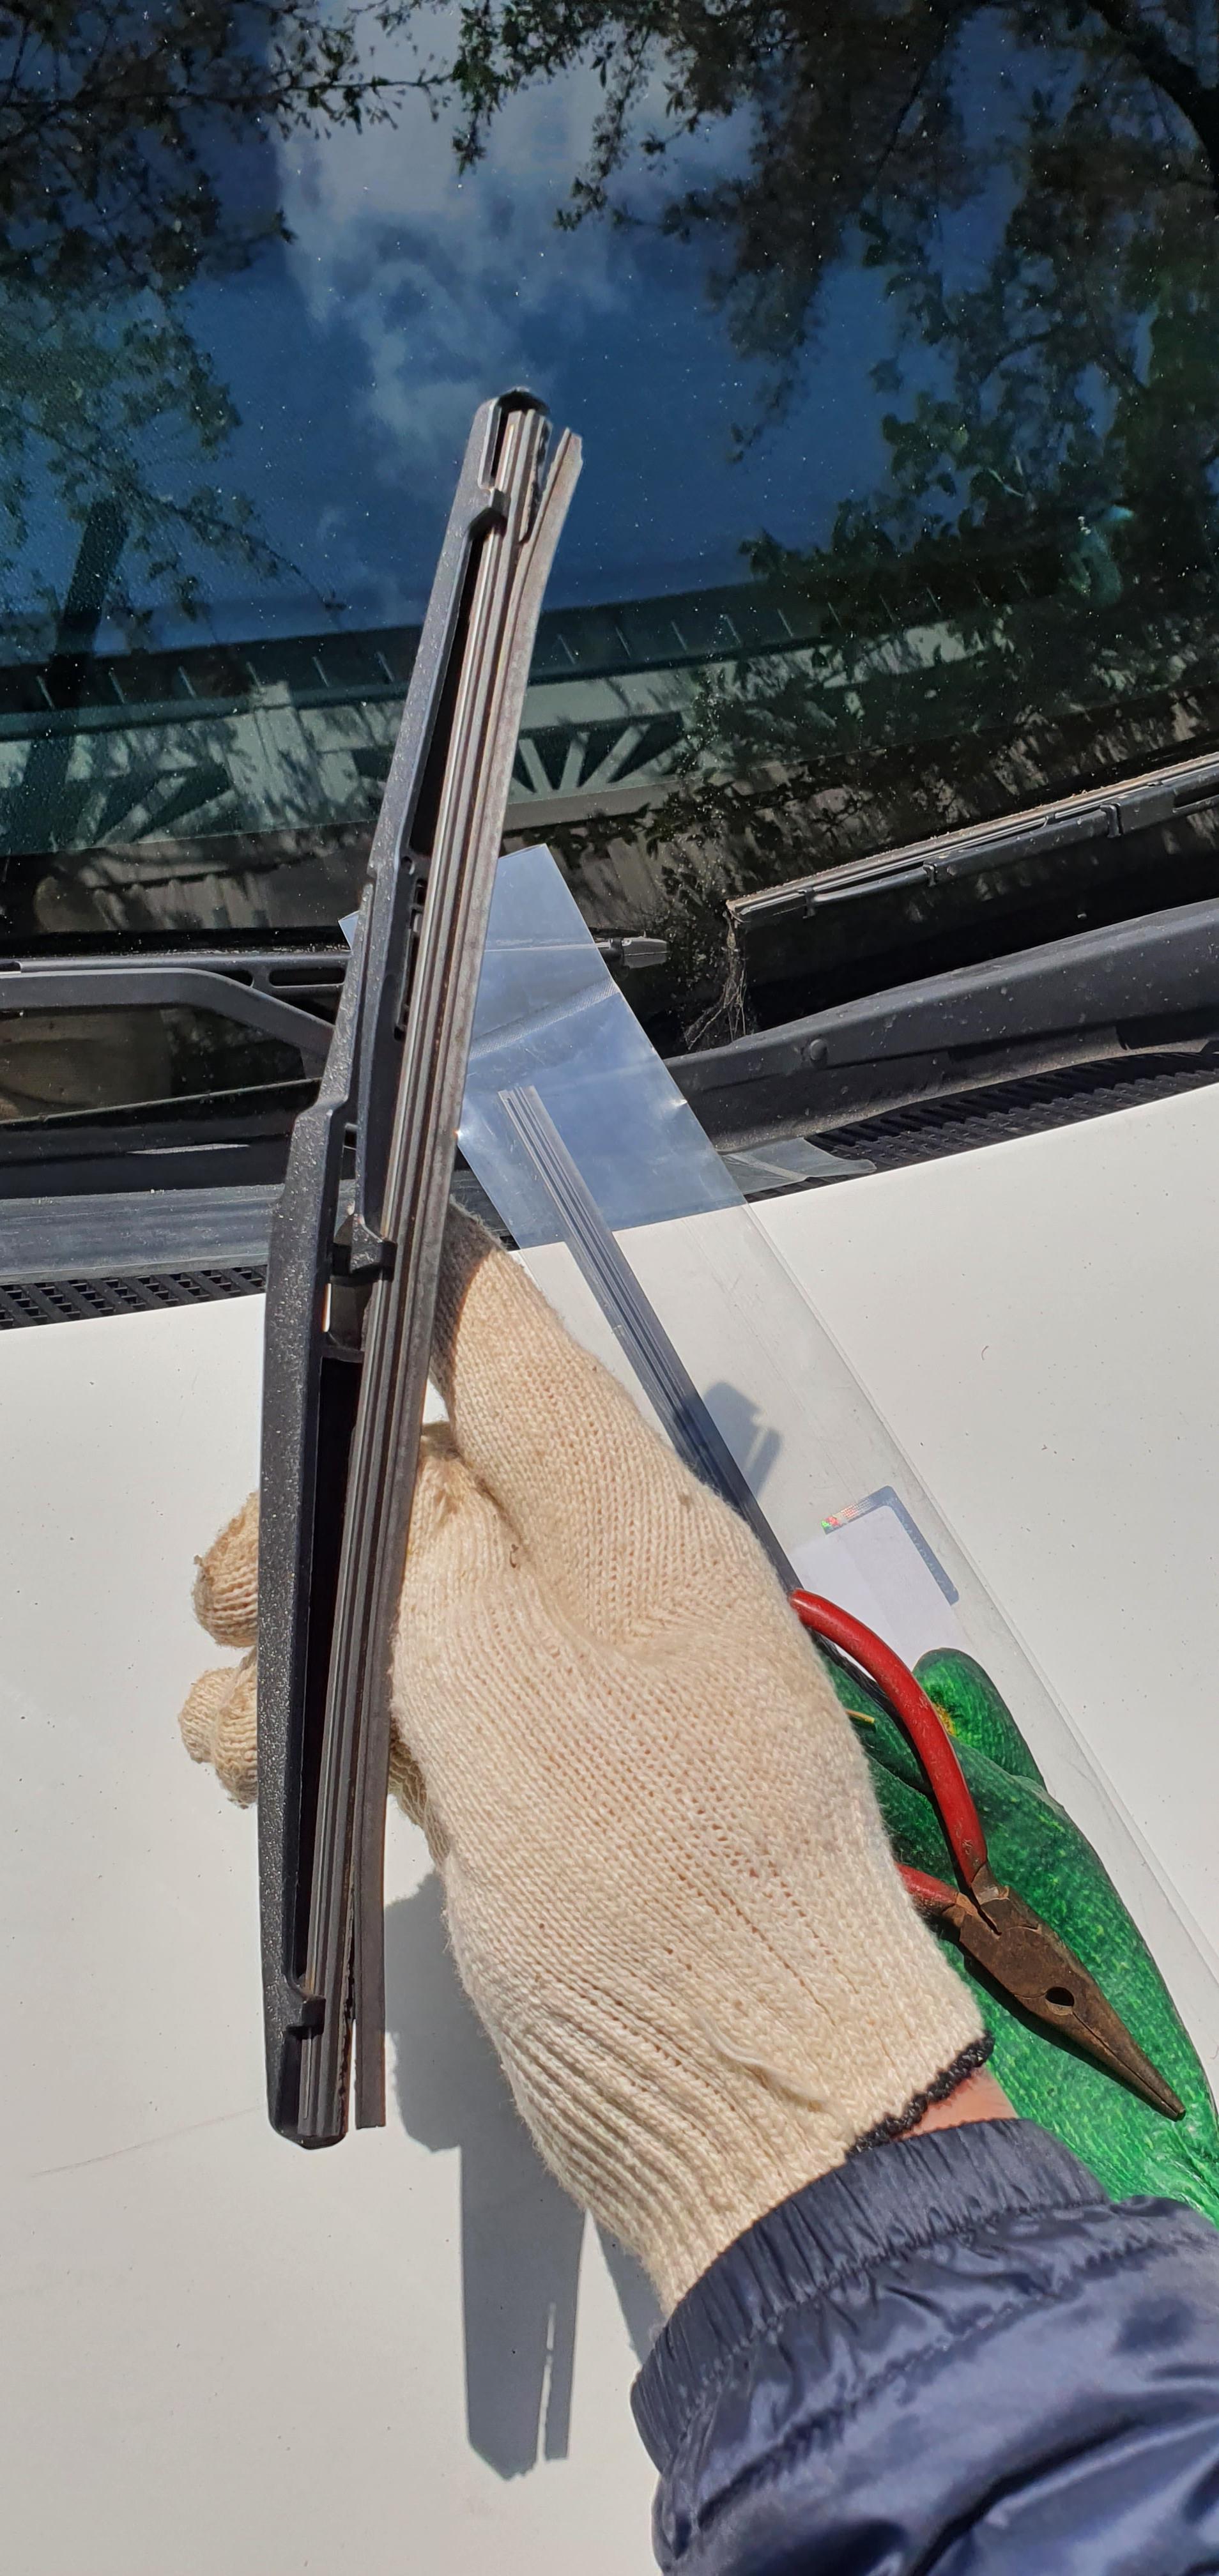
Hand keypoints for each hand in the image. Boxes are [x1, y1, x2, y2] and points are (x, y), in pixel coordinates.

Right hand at [182, 1212, 987, 2310]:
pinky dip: (337, 1720)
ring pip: (406, 1595)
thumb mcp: (497, 1679)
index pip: (509, 1340)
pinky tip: (276, 1774)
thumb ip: (422, 1543)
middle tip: (228, 1604)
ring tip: (243, 1733)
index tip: (307, 1312)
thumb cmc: (647, 1886)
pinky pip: (426, 1696)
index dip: (407, 1300)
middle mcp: (611, 1572)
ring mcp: (579, 1677)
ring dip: (299, 1646)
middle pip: (428, 1474)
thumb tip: (384, 1445)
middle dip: (306, 1528)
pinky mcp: (547, 1772)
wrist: (746, 2096)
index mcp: (625, 1512)